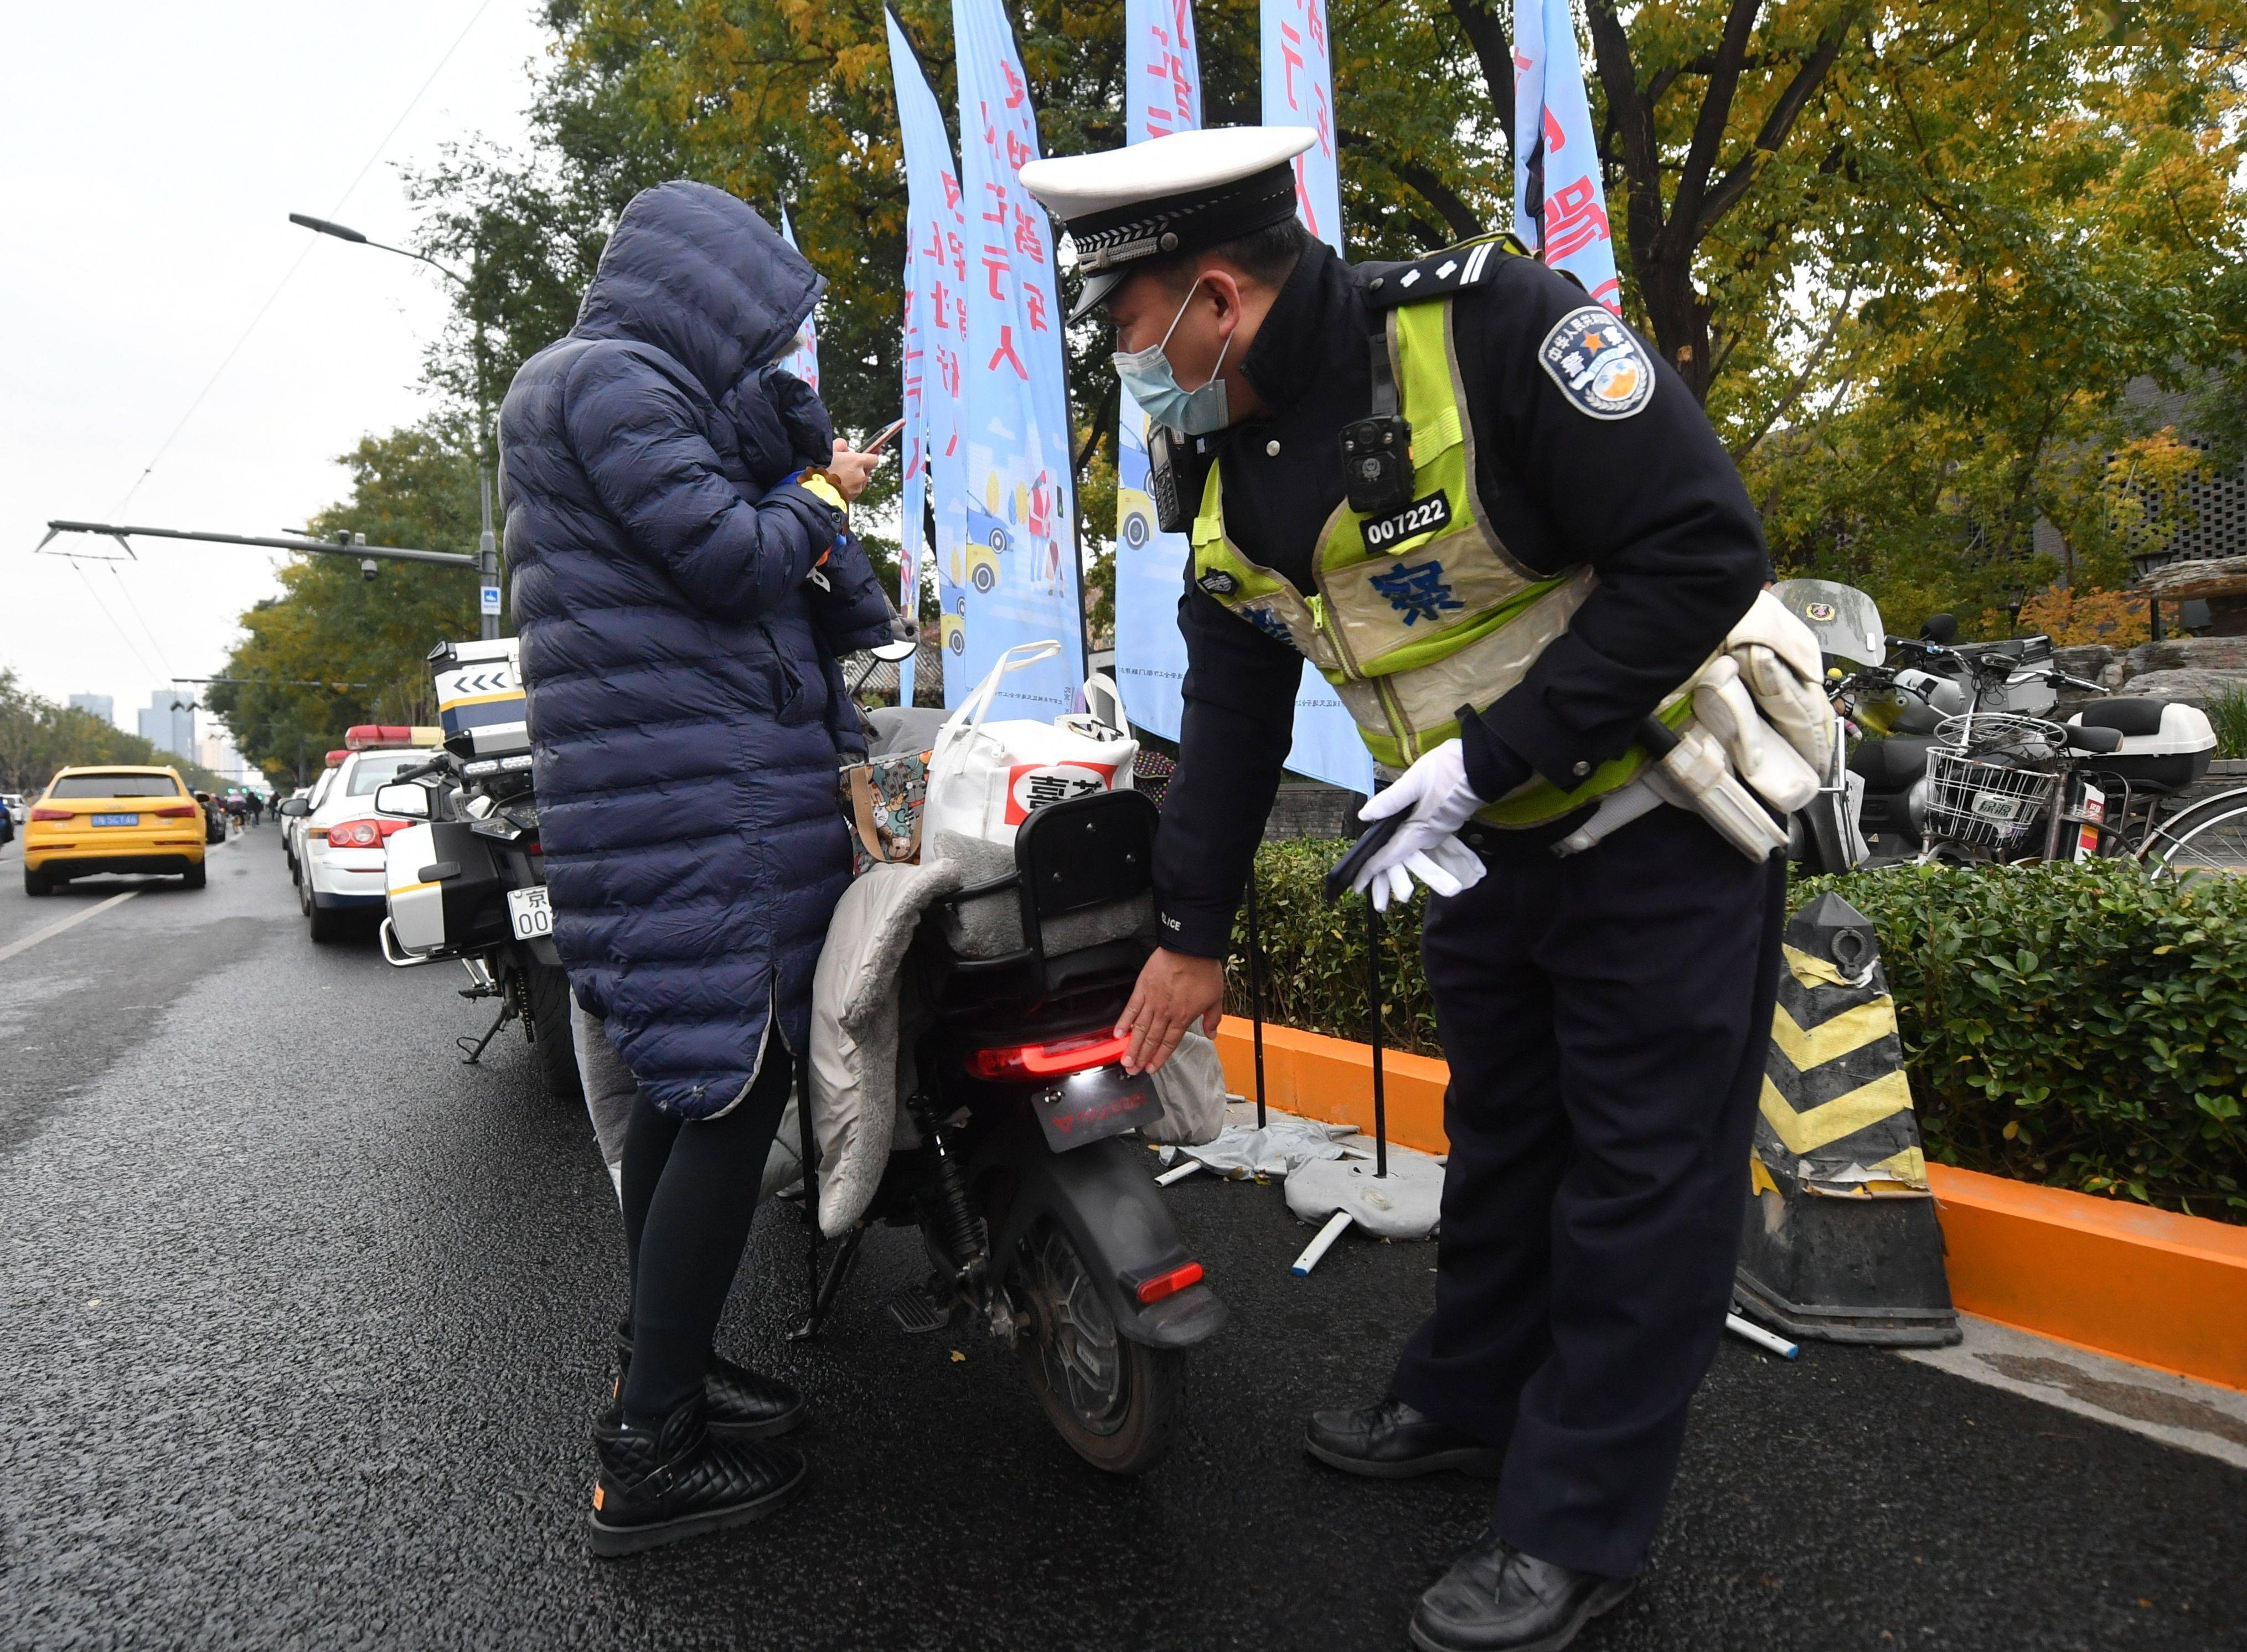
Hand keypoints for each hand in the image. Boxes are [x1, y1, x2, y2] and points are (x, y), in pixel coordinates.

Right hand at [827, 439, 878, 501]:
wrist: (816, 491)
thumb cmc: (821, 469)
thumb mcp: (830, 450)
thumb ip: (841, 445)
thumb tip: (845, 447)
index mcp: (857, 462)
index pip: (874, 459)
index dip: (871, 457)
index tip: (869, 455)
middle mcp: (861, 475)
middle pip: (866, 470)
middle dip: (858, 467)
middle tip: (844, 466)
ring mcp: (857, 488)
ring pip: (860, 481)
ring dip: (853, 478)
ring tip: (838, 476)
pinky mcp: (853, 497)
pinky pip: (854, 490)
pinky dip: (849, 487)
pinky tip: (837, 485)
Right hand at [1115, 947, 1225, 1074]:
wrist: (1190, 949)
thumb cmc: (1203, 970)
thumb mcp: (1216, 997)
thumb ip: (1212, 1018)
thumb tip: (1211, 1034)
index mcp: (1183, 1017)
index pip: (1169, 1043)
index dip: (1159, 1057)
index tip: (1151, 1068)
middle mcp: (1165, 1013)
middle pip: (1151, 1039)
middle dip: (1141, 1057)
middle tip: (1133, 1070)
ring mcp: (1152, 1001)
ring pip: (1139, 1029)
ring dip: (1131, 1046)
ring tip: (1125, 1060)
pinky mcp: (1142, 988)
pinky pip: (1131, 1008)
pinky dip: (1123, 1022)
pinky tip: (1117, 1033)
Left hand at [1352, 740, 1489, 906]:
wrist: (1484, 765)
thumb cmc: (1450, 769)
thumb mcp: (1415, 779)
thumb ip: (1390, 800)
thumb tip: (1365, 815)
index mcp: (1420, 830)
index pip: (1391, 856)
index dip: (1372, 871)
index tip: (1357, 887)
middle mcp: (1430, 837)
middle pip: (1402, 862)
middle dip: (1386, 879)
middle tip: (1372, 898)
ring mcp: (1439, 832)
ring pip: (1412, 855)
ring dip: (1398, 869)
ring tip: (1385, 883)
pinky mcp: (1445, 824)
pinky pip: (1421, 844)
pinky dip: (1408, 852)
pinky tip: (1400, 849)